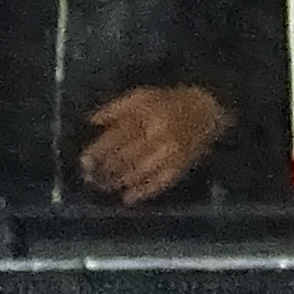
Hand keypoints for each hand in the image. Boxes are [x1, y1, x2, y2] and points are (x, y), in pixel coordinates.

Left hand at [77, 80, 227, 203]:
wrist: (209, 110)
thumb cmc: (171, 101)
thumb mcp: (143, 95)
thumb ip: (116, 108)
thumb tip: (92, 121)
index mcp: (146, 116)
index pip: (116, 137)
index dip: (98, 151)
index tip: (83, 163)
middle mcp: (158, 136)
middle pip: (126, 157)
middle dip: (106, 170)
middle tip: (89, 180)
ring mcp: (171, 154)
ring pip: (141, 172)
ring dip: (120, 182)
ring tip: (104, 188)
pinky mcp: (182, 167)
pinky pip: (161, 182)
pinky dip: (144, 192)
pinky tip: (129, 198)